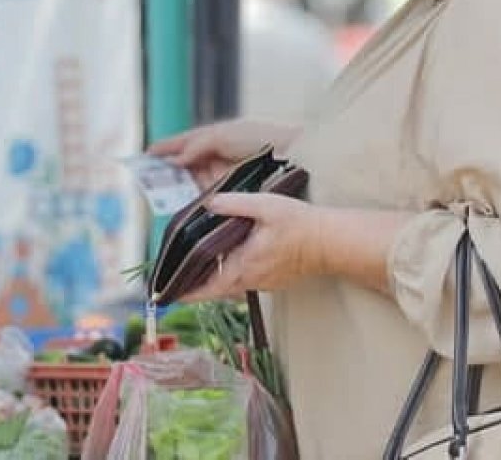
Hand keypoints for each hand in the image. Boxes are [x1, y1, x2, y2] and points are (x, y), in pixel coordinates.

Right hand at [147, 118, 299, 187]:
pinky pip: (208, 199)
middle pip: (184, 167)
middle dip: (166, 174)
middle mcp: (216, 158)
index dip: (163, 149)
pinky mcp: (232, 194)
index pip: (182, 144)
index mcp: (213, 138)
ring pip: (194, 185)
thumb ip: (195, 146)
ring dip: (178, 191)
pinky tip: (182, 208)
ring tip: (159, 197)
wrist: (294, 155)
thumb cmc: (259, 138)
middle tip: (147, 183)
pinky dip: (194, 202)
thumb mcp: (222, 135)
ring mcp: (223, 177)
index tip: (144, 157)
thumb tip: (174, 160)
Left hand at [182, 193, 324, 301]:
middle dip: (196, 284)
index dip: (186, 293)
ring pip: (230, 284)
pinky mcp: (273, 280)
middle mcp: (252, 279)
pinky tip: (231, 256)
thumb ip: (234, 204)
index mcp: (245, 265)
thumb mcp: (265, 206)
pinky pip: (246, 280)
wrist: (331, 242)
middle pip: (216, 288)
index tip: (168, 296)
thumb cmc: (300, 224)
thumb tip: (208, 204)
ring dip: (214, 277)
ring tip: (198, 264)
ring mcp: (263, 282)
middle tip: (176, 278)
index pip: (208, 287)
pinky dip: (233, 272)